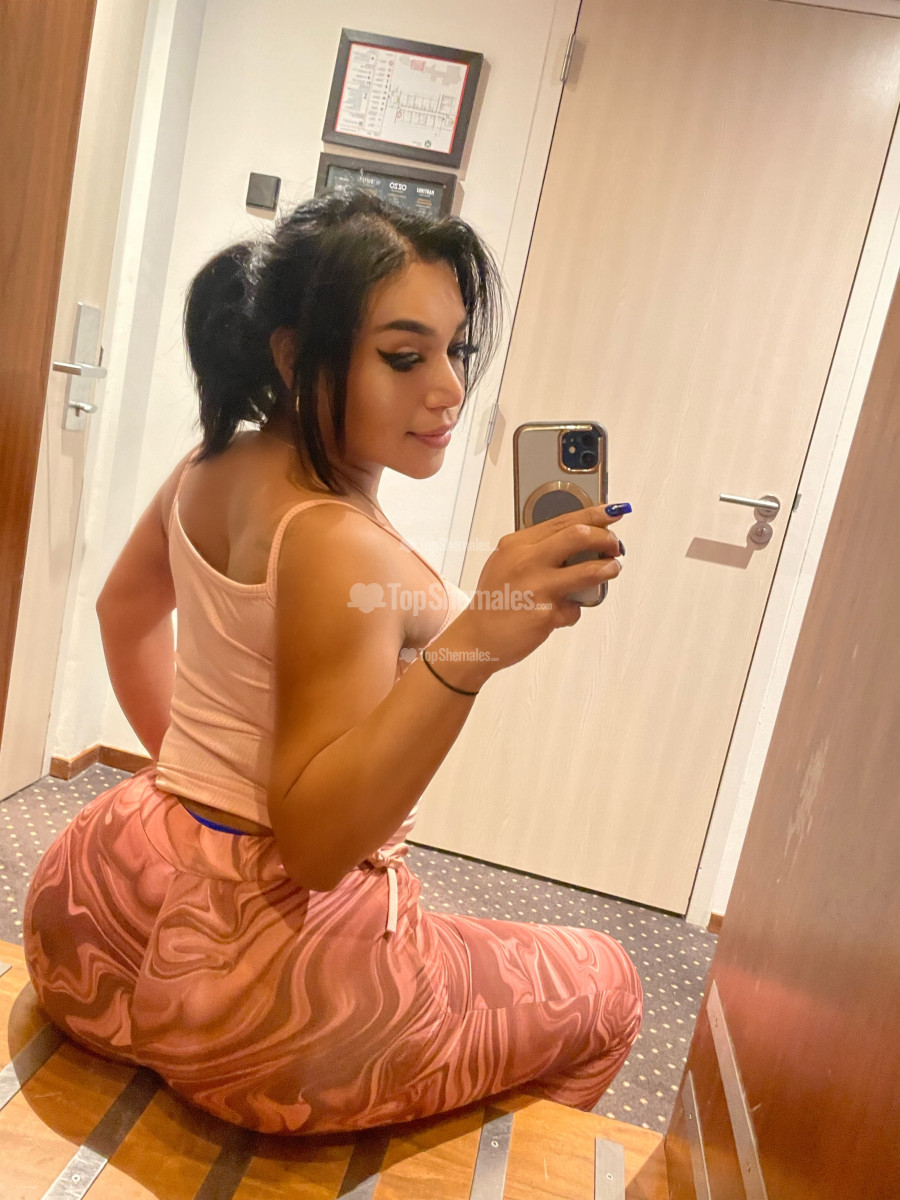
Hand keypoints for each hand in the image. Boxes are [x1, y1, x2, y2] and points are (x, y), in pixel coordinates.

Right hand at [446, 504, 627, 679]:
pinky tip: (562, 612)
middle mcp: (527, 561)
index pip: (563, 520)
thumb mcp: (507, 562)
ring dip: (608, 569)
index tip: (614, 512)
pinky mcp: (546, 614)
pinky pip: (576, 608)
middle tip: (615, 546)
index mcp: (517, 544)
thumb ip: (537, 548)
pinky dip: (575, 610)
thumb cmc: (496, 599)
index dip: (594, 514)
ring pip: (590, 570)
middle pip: (580, 536)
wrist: (477, 637)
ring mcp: (538, 587)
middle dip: (607, 539)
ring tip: (611, 570)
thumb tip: (577, 536)